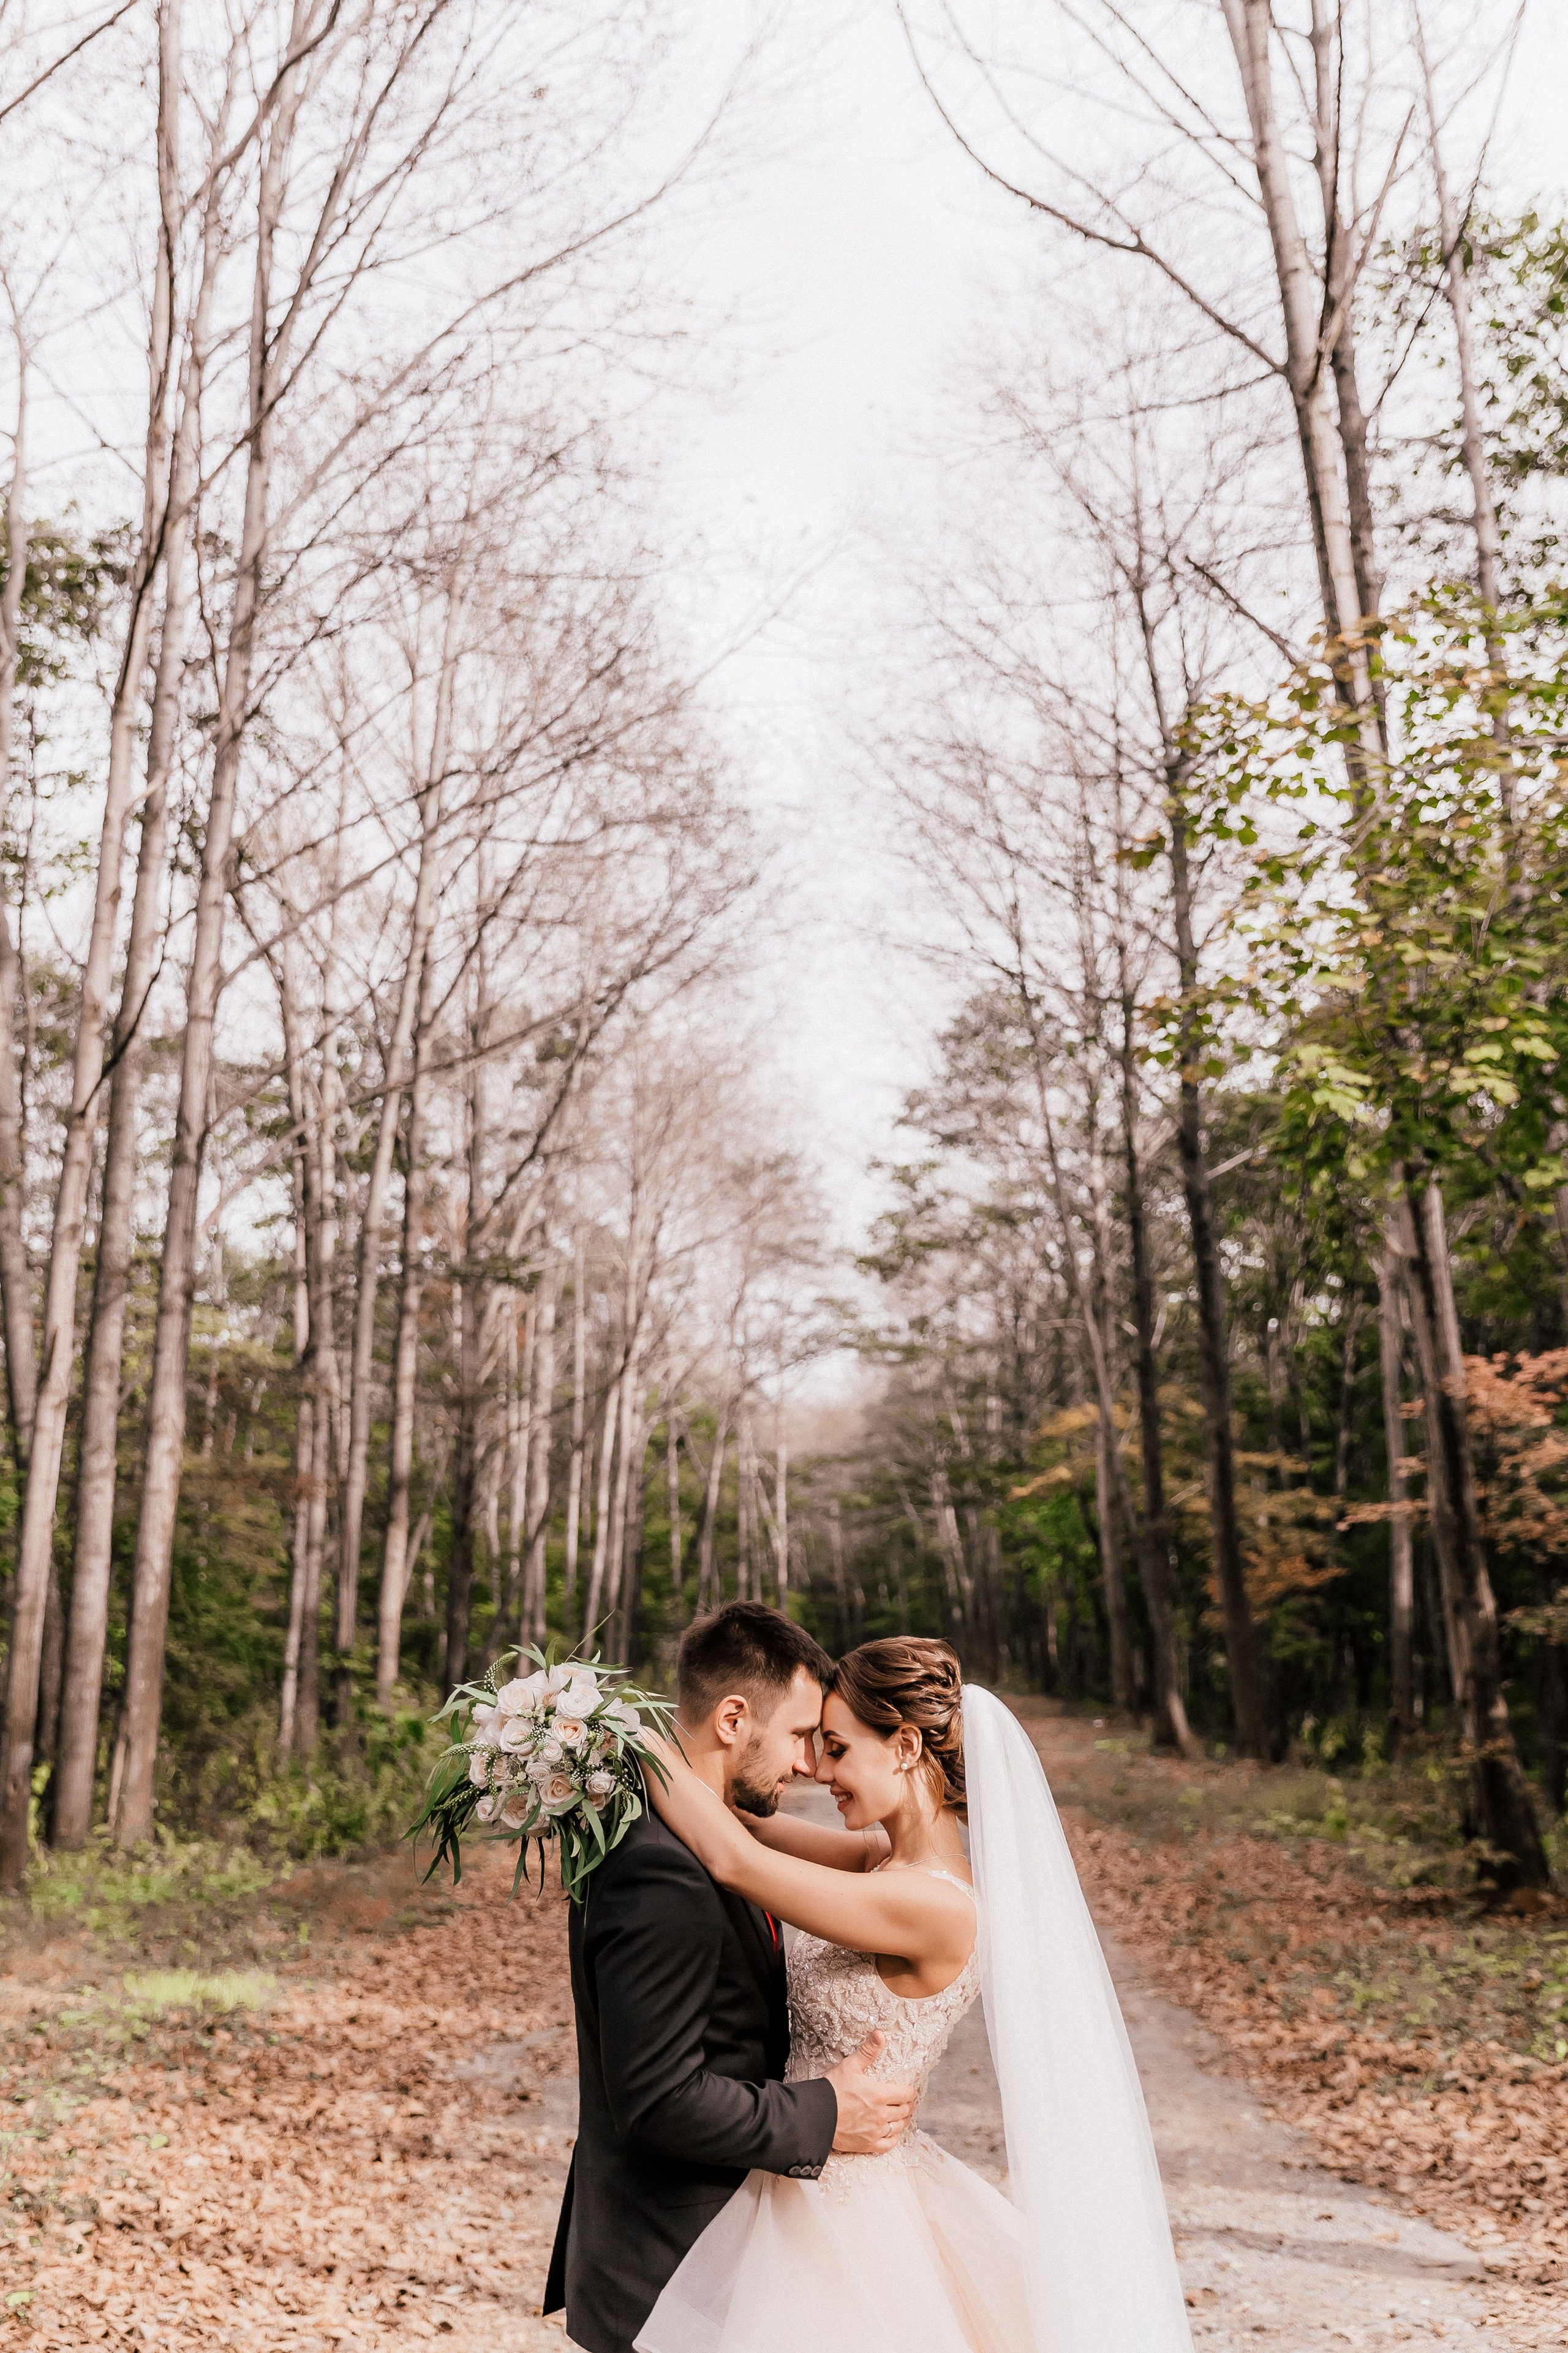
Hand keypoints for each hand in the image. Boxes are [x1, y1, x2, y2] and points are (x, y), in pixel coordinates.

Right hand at [824, 2030, 916, 2154]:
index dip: (908, 2090)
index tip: (905, 2089)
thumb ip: (868, 2051)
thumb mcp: (850, 2066)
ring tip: (898, 2115)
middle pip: (905, 2110)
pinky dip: (893, 2138)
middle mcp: (882, 2114)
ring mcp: (876, 2131)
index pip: (907, 2093)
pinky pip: (889, 2144)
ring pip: (899, 2127)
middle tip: (903, 2101)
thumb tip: (881, 2034)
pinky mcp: (868, 2145)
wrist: (816, 2115)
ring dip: (901, 2120)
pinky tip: (890, 2132)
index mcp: (880, 2094)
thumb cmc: (833, 2089)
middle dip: (906, 2105)